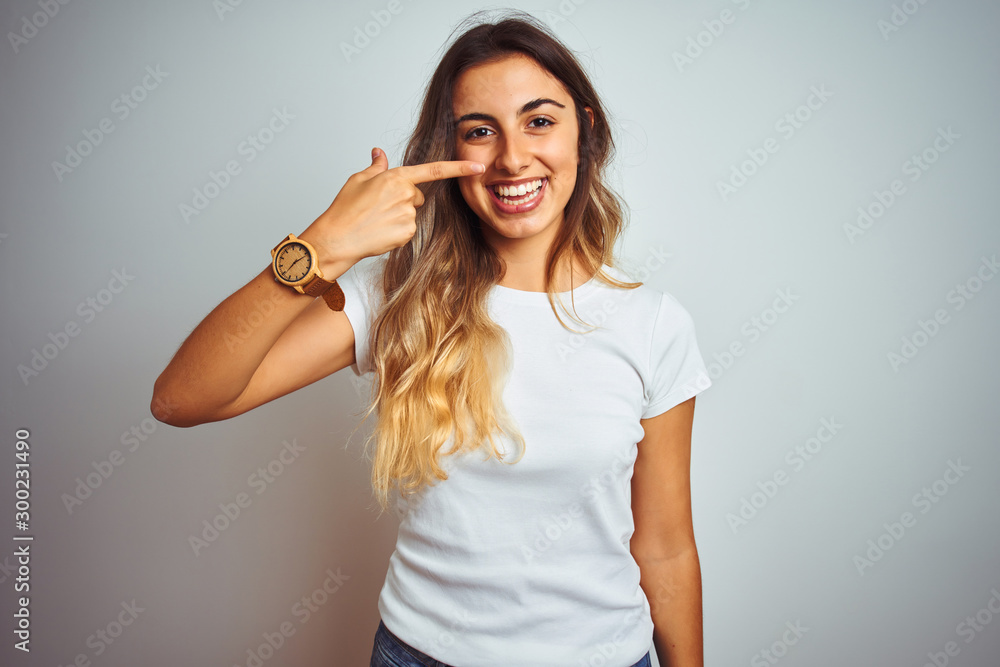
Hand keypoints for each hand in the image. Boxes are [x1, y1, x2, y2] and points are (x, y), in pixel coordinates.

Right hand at [301, 147, 484, 267]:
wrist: (338, 237)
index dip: (459, 168)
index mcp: (397, 177)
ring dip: (399, 216)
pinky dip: (397, 231)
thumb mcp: (358, 180)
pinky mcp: (408, 233)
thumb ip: (376, 167)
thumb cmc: (345, 208)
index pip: (434, 170)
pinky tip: (380, 232)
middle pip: (417, 196)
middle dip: (404, 200)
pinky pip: (409, 229)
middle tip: (379, 206)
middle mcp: (407, 195)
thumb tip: (380, 153)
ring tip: (376, 220)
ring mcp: (409, 216)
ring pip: (412, 213)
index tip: (478, 167)